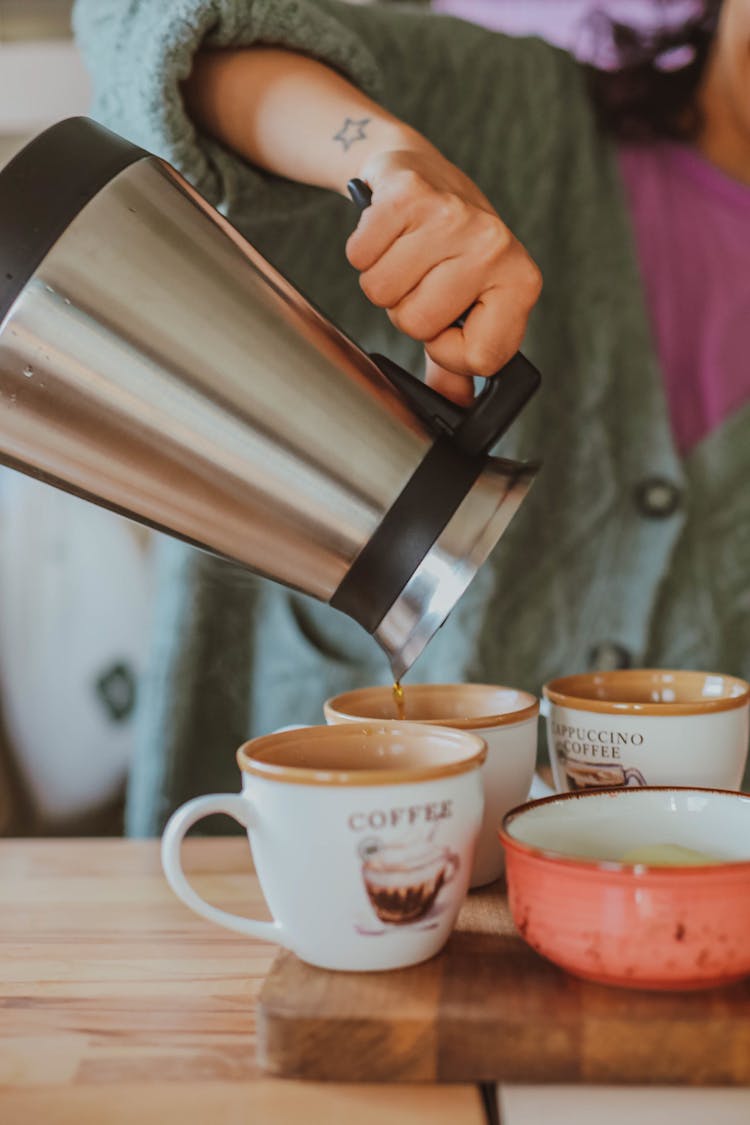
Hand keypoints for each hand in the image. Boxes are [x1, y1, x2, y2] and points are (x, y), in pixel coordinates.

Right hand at [346, 143, 541, 403]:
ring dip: (384, 279)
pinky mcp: (408, 194)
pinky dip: (363, 248)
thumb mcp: (468, 304)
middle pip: (417, 326)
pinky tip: (386, 232)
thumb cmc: (448, 248)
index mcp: (520, 282)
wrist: (420, 174)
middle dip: (407, 308)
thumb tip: (457, 408)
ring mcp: (452, 216)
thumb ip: (461, 363)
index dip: (449, 349)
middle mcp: (494, 246)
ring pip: (382, 293)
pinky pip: (361, 255)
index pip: (480, 358)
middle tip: (422, 276)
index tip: (448, 322)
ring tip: (405, 252)